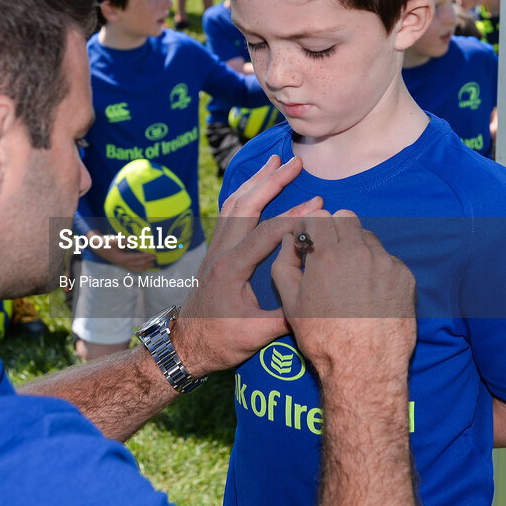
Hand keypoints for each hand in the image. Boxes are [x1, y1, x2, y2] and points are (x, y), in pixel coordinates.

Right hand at [90, 234, 155, 271]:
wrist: (96, 245)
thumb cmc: (104, 242)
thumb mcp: (111, 240)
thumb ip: (120, 241)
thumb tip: (131, 242)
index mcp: (120, 258)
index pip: (135, 258)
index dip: (144, 257)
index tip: (151, 254)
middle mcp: (121, 263)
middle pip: (137, 264)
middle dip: (146, 262)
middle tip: (154, 258)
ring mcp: (121, 264)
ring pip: (135, 268)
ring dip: (144, 266)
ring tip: (152, 264)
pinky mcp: (120, 262)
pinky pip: (132, 267)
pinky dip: (139, 267)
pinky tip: (143, 265)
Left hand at [174, 155, 322, 376]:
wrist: (186, 344)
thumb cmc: (219, 342)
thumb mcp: (256, 335)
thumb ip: (286, 317)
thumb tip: (318, 298)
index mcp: (231, 268)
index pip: (266, 233)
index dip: (294, 217)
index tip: (319, 205)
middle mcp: (220, 252)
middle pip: (245, 206)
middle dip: (270, 181)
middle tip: (293, 161)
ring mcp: (215, 249)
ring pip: (233, 205)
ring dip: (254, 181)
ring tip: (273, 161)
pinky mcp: (215, 252)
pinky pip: (228, 213)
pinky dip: (243, 194)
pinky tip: (254, 185)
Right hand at [271, 210, 415, 380]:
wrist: (364, 368)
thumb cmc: (323, 337)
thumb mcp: (290, 301)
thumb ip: (284, 263)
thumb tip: (289, 242)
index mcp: (328, 255)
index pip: (319, 216)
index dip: (309, 228)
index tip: (308, 242)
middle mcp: (359, 252)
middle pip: (346, 218)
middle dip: (333, 230)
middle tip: (327, 252)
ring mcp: (386, 263)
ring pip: (368, 236)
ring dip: (355, 246)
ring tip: (349, 274)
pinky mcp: (404, 277)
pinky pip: (386, 258)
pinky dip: (375, 266)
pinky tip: (368, 291)